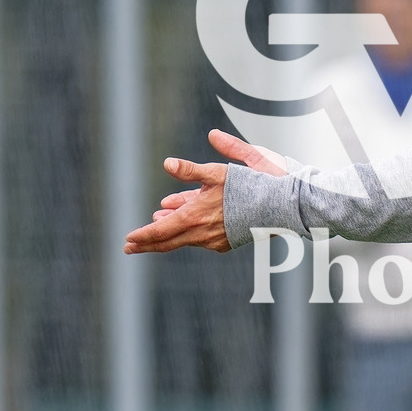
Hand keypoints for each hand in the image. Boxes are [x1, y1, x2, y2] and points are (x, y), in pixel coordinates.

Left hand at [123, 129, 287, 254]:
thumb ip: (191, 170)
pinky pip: (201, 238)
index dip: (142, 236)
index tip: (127, 241)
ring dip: (170, 231)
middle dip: (148, 243)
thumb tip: (167, 163)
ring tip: (158, 221)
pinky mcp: (228, 241)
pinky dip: (189, 230)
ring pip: (185, 238)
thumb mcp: (219, 172)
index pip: (160, 232)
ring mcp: (216, 240)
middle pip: (168, 242)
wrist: (284, 205)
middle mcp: (203, 233)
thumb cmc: (253, 184)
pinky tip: (187, 219)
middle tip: (129, 247)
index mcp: (196, 217)